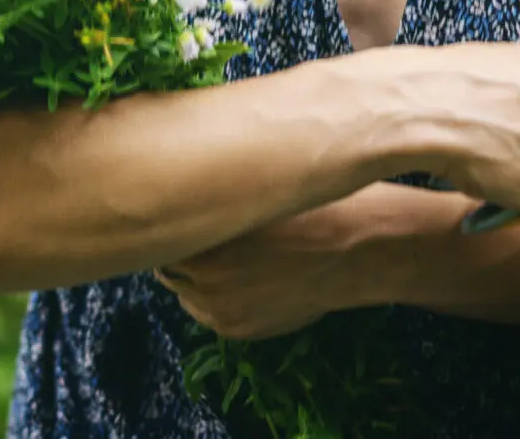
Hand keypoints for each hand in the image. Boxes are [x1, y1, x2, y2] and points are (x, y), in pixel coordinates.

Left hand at [153, 198, 365, 339]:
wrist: (357, 251)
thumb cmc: (313, 209)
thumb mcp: (258, 190)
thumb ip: (216, 199)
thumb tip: (188, 194)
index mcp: (205, 240)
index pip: (162, 237)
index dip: (172, 224)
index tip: (181, 213)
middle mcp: (205, 280)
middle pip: (168, 267)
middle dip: (180, 253)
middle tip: (199, 236)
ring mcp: (221, 309)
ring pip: (186, 294)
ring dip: (195, 278)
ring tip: (223, 258)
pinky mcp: (238, 329)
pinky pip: (209, 314)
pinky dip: (214, 298)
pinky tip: (239, 279)